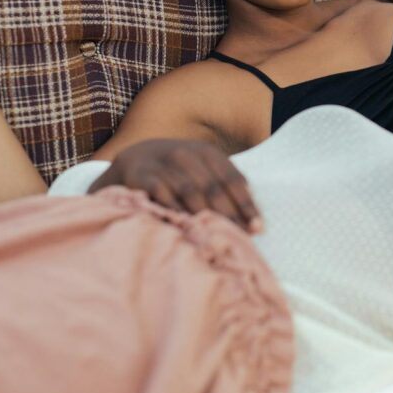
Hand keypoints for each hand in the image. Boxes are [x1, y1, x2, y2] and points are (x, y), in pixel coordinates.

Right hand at [89, 139, 262, 232]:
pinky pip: (162, 195)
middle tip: (238, 239)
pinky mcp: (143, 175)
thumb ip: (225, 187)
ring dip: (205, 215)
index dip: (246, 205)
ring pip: (190, 191)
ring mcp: (164, 163)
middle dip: (229, 215)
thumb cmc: (179, 171)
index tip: (257, 228)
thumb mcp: (203, 169)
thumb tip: (253, 220)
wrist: (136, 159)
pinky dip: (176, 211)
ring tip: (216, 237)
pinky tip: (186, 227)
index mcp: (208, 153)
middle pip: (213, 187)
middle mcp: (187, 154)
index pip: (233, 179)